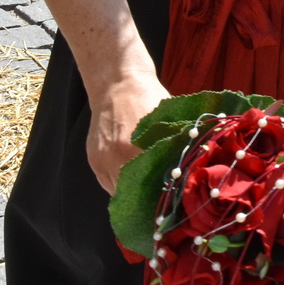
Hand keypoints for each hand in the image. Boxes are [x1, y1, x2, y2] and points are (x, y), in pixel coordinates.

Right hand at [86, 74, 170, 194]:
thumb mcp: (168, 122)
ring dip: (135, 194)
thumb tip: (189, 175)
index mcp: (138, 149)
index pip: (152, 188)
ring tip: (151, 194)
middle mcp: (116, 158)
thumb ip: (174, 150)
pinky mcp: (94, 160)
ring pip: (120, 192)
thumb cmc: (149, 98)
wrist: (118, 82)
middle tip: (165, 201)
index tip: (175, 201)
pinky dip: (122, 185)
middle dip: (150, 199)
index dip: (165, 197)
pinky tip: (136, 180)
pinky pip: (108, 184)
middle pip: (135, 194)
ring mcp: (102, 160)